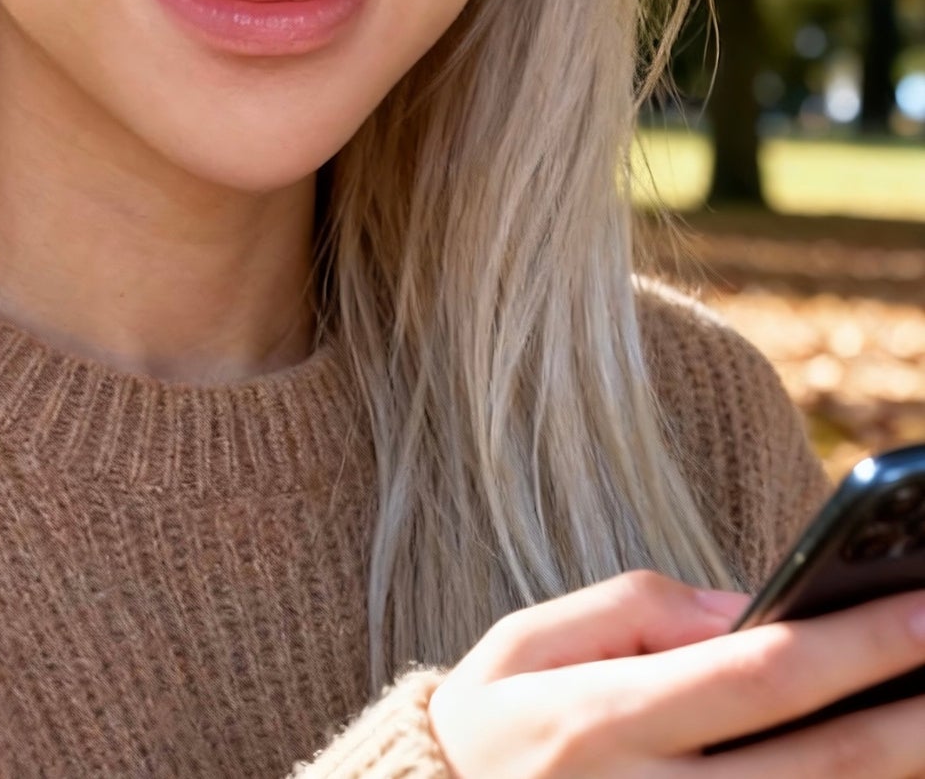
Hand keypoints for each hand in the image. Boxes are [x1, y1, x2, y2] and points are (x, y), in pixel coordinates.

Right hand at [427, 569, 924, 776]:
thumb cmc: (490, 728)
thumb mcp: (526, 642)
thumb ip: (633, 611)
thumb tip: (748, 609)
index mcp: (599, 721)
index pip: (752, 674)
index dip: (850, 644)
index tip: (920, 609)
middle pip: (815, 764)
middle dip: (908, 717)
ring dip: (895, 774)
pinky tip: (881, 772)